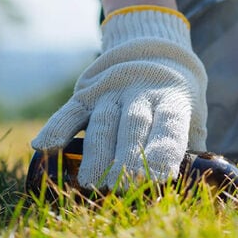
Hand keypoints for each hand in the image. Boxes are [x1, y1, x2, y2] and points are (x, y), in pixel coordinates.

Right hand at [32, 6, 207, 188]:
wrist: (152, 49)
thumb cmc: (175, 97)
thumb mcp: (193, 114)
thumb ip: (191, 147)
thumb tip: (192, 184)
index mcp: (173, 98)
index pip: (169, 126)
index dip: (164, 151)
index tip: (159, 179)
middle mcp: (141, 91)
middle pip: (133, 126)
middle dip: (127, 159)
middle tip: (120, 188)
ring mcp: (112, 89)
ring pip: (103, 121)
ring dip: (96, 153)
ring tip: (91, 183)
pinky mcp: (87, 90)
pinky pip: (70, 110)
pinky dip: (56, 127)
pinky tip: (44, 147)